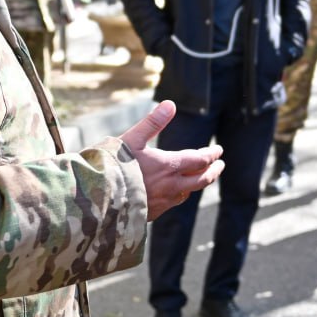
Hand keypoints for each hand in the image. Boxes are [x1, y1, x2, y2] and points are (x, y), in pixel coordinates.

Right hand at [119, 101, 224, 219]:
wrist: (97, 200)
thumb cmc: (112, 166)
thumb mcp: (131, 138)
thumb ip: (152, 122)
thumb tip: (170, 104)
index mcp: (168, 166)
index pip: (200, 161)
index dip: (211, 155)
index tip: (218, 150)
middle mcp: (170, 186)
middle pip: (202, 180)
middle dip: (213, 171)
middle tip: (220, 165)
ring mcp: (162, 202)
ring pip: (188, 193)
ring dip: (197, 183)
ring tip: (199, 177)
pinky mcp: (152, 213)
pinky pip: (173, 203)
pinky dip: (180, 194)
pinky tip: (175, 192)